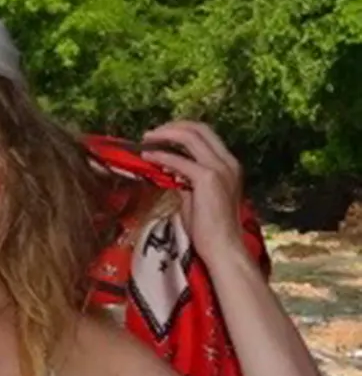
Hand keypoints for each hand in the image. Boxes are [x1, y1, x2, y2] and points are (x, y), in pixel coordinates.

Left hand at [140, 121, 245, 263]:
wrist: (222, 248)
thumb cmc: (209, 229)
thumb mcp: (196, 197)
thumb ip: (186, 179)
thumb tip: (168, 168)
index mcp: (229, 164)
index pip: (206, 134)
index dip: (181, 129)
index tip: (160, 135)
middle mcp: (228, 162)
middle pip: (199, 128)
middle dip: (171, 127)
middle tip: (149, 135)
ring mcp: (220, 168)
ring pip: (190, 137)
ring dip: (164, 136)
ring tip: (146, 141)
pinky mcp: (208, 178)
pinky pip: (179, 160)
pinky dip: (161, 156)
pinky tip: (148, 158)